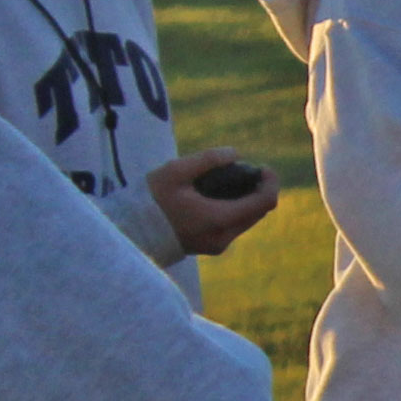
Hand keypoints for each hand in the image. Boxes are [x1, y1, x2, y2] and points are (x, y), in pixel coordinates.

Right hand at [148, 150, 279, 257]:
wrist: (130, 233)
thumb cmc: (150, 200)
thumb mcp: (175, 172)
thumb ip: (207, 160)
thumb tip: (235, 153)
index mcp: (220, 219)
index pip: (263, 202)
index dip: (270, 183)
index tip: (264, 168)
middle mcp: (224, 237)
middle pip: (258, 212)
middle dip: (259, 190)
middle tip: (246, 170)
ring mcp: (218, 245)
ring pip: (247, 220)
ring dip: (248, 200)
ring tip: (232, 180)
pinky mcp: (211, 247)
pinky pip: (234, 227)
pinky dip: (235, 210)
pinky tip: (220, 195)